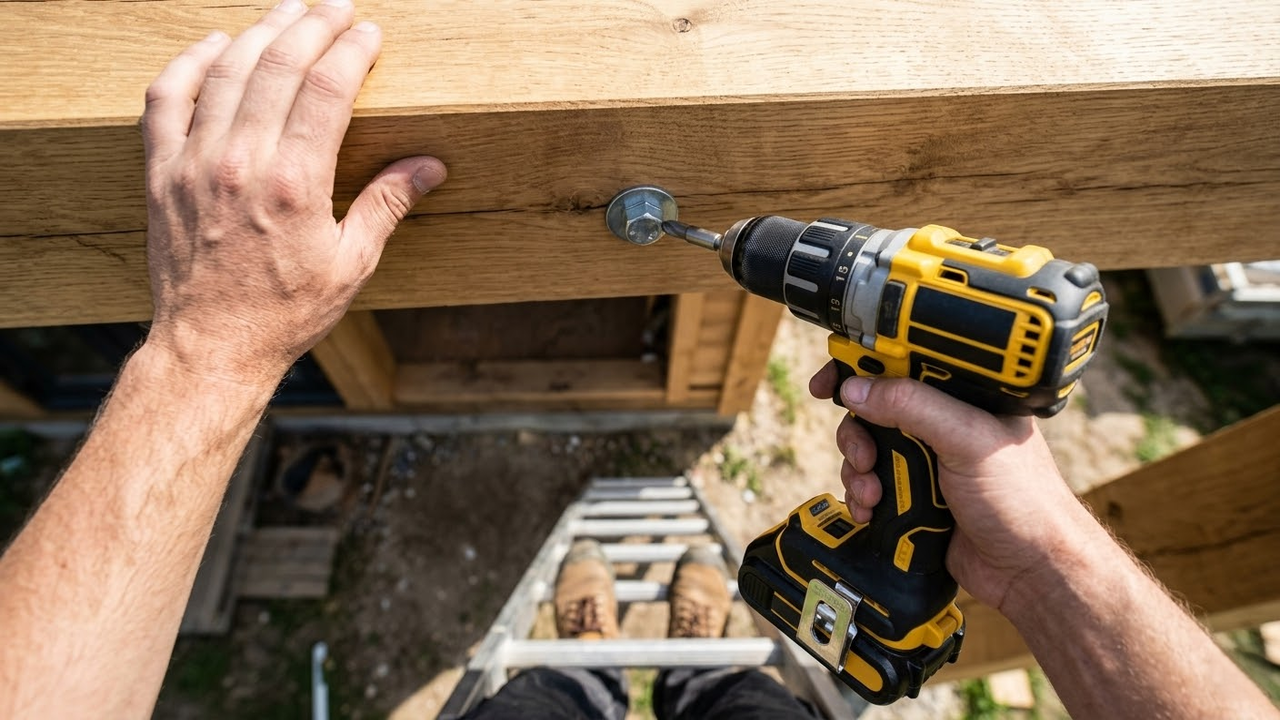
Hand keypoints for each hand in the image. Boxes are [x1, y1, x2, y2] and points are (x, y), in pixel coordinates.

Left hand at [140, 0, 445, 386]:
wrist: (211, 346)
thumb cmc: (285, 312)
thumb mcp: (351, 264)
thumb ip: (387, 205)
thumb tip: (428, 166)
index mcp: (296, 184)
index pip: (327, 88)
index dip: (352, 49)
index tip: (369, 32)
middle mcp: (242, 162)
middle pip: (279, 64)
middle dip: (313, 24)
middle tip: (337, 6)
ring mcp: (194, 162)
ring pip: (227, 69)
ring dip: (262, 31)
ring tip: (289, 11)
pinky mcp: (161, 172)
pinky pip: (166, 96)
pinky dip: (190, 62)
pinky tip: (216, 45)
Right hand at [809, 365, 1093, 611]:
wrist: (1030, 572)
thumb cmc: (1022, 500)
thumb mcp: (966, 439)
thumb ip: (913, 406)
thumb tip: (856, 387)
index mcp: (964, 396)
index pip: (905, 365)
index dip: (863, 368)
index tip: (830, 381)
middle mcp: (944, 424)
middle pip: (875, 410)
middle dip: (857, 433)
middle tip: (863, 454)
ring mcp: (928, 462)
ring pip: (868, 450)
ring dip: (858, 471)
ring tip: (872, 494)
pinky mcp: (915, 497)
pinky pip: (871, 486)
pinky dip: (862, 497)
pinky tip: (870, 511)